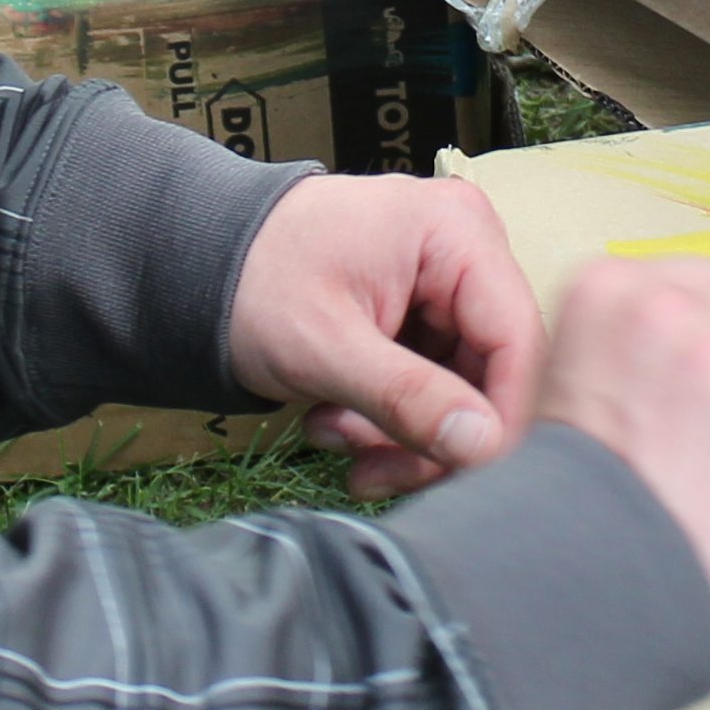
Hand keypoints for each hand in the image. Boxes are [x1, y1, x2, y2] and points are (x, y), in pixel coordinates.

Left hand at [224, 174, 543, 498]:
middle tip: (371, 470)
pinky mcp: (424, 315)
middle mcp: (466, 249)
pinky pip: (432, 385)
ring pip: (462, 390)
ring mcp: (446, 284)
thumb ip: (407, 397)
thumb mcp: (325, 345)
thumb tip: (484, 446)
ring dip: (402, 434)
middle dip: (432, 434)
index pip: (517, 339)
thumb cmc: (249, 281)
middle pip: (492, 372)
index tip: (471, 478)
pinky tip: (337, 422)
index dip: (504, 417)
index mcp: (457, 231)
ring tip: (333, 436)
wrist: (192, 263)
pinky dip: (390, 420)